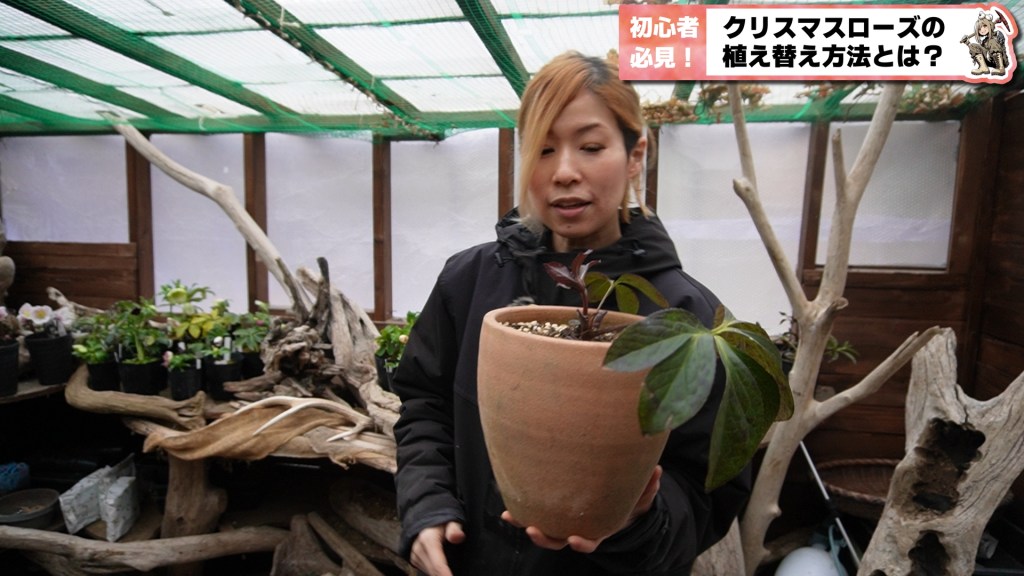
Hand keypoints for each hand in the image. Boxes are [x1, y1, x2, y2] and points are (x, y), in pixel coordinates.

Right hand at [410, 521, 464, 575]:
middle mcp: (418, 548)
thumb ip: (455, 529)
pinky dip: (435, 572)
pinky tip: (443, 569)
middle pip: (433, 571)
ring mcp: (415, 555)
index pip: (437, 564)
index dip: (445, 575)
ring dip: (440, 574)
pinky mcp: (414, 559)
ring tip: (450, 571)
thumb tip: (457, 537)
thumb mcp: (452, 521)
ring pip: (430, 572)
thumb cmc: (444, 522)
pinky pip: (426, 570)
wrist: (427, 520)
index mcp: (428, 539)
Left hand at [501, 465, 661, 553]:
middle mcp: (576, 528)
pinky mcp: (550, 509)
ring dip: (525, 524)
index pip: (589, 541)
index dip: (582, 542)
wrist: (610, 501)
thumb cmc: (625, 501)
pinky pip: (532, 511)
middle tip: (532, 530)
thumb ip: (648, 488)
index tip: (576, 539)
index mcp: (598, 528)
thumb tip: (657, 471)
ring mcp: (561, 521)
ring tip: (512, 516)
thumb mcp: (640, 496)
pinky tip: (506, 504)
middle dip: (544, 538)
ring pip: (542, 528)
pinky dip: (519, 509)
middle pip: (557, 540)